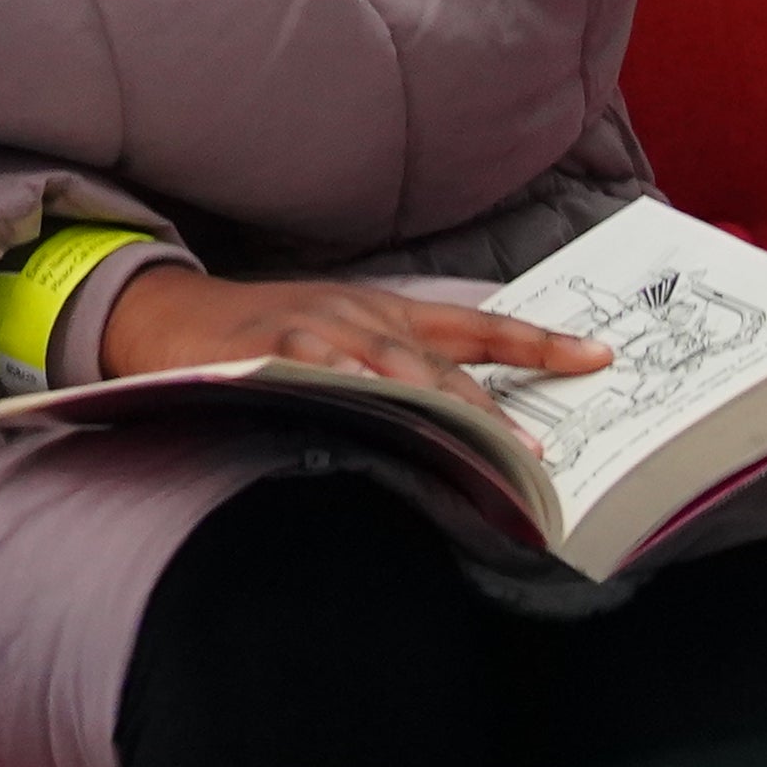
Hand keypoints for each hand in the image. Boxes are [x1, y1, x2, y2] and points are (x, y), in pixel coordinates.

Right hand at [96, 265, 615, 413]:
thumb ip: (392, 373)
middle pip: (445, 362)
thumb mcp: (338, 337)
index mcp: (386, 314)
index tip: (597, 356)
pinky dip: (351, 391)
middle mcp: (362, 317)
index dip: (537, 341)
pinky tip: (375, 411)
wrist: (169, 313)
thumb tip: (461, 422)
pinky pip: (321, 372)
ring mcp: (319, 330)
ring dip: (442, 411)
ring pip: (394, 370)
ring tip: (481, 450)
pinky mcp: (270, 348)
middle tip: (538, 453)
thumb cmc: (261, 332)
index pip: (477, 326)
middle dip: (495, 409)